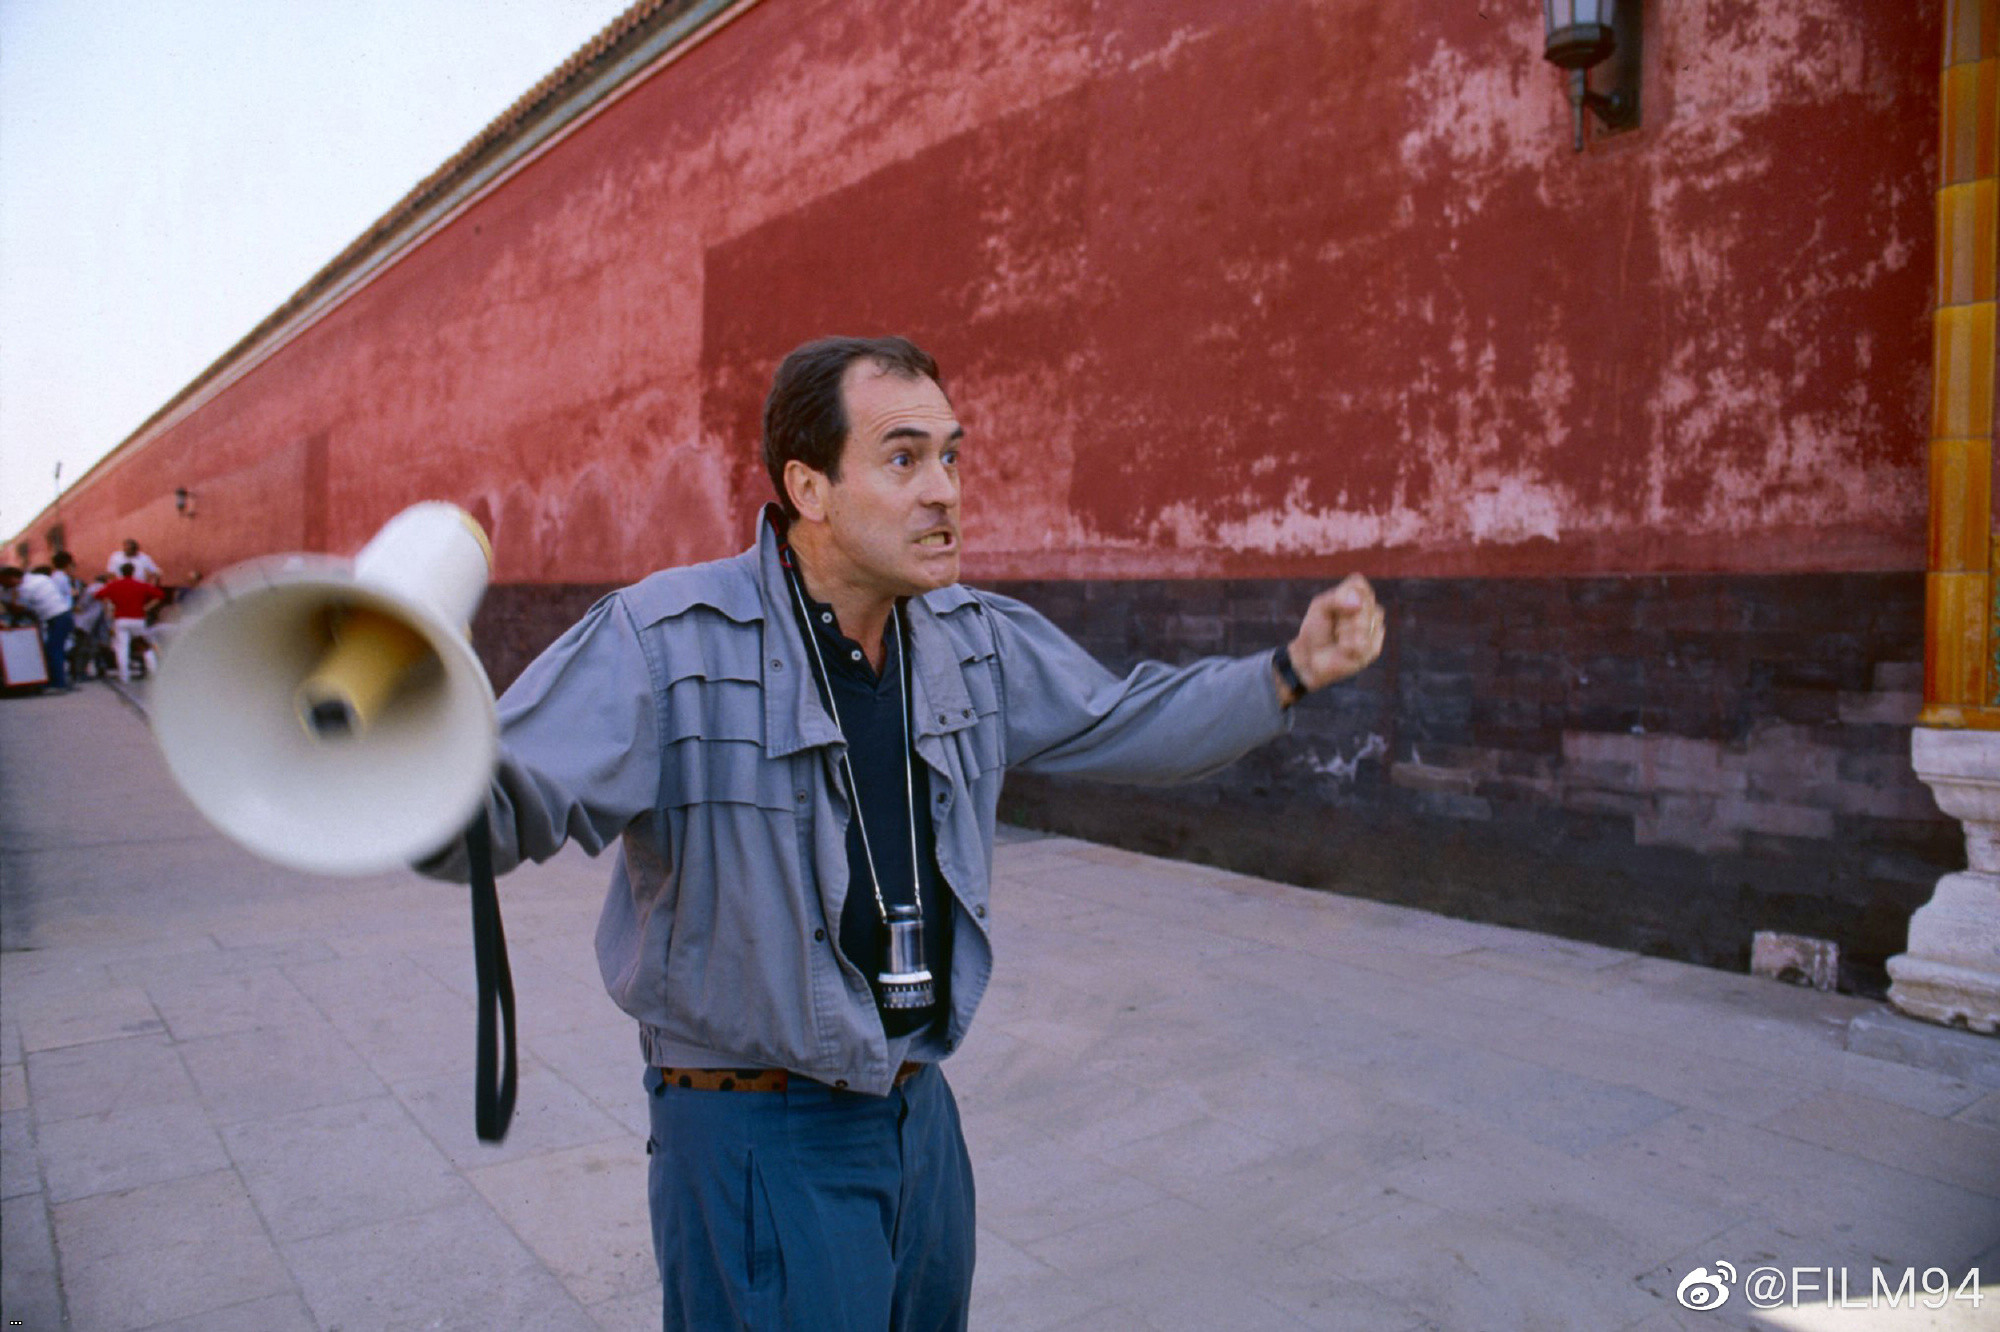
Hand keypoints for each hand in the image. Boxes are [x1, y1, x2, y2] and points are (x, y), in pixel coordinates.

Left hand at [1282, 574, 1383, 697]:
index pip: (1359, 584)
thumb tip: (1358, 604)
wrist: (1311, 656)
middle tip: (1334, 625)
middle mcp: (1370, 609)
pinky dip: (1347, 646)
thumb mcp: (1319, 607)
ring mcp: (1375, 628)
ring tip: (1338, 637)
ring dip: (1344, 632)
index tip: (1332, 605)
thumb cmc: (1316, 629)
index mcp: (1358, 594)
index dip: (1343, 595)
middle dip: (1342, 616)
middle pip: (1363, 604)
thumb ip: (1335, 599)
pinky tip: (1342, 649)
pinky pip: (1363, 643)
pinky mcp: (1375, 648)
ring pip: (1363, 624)